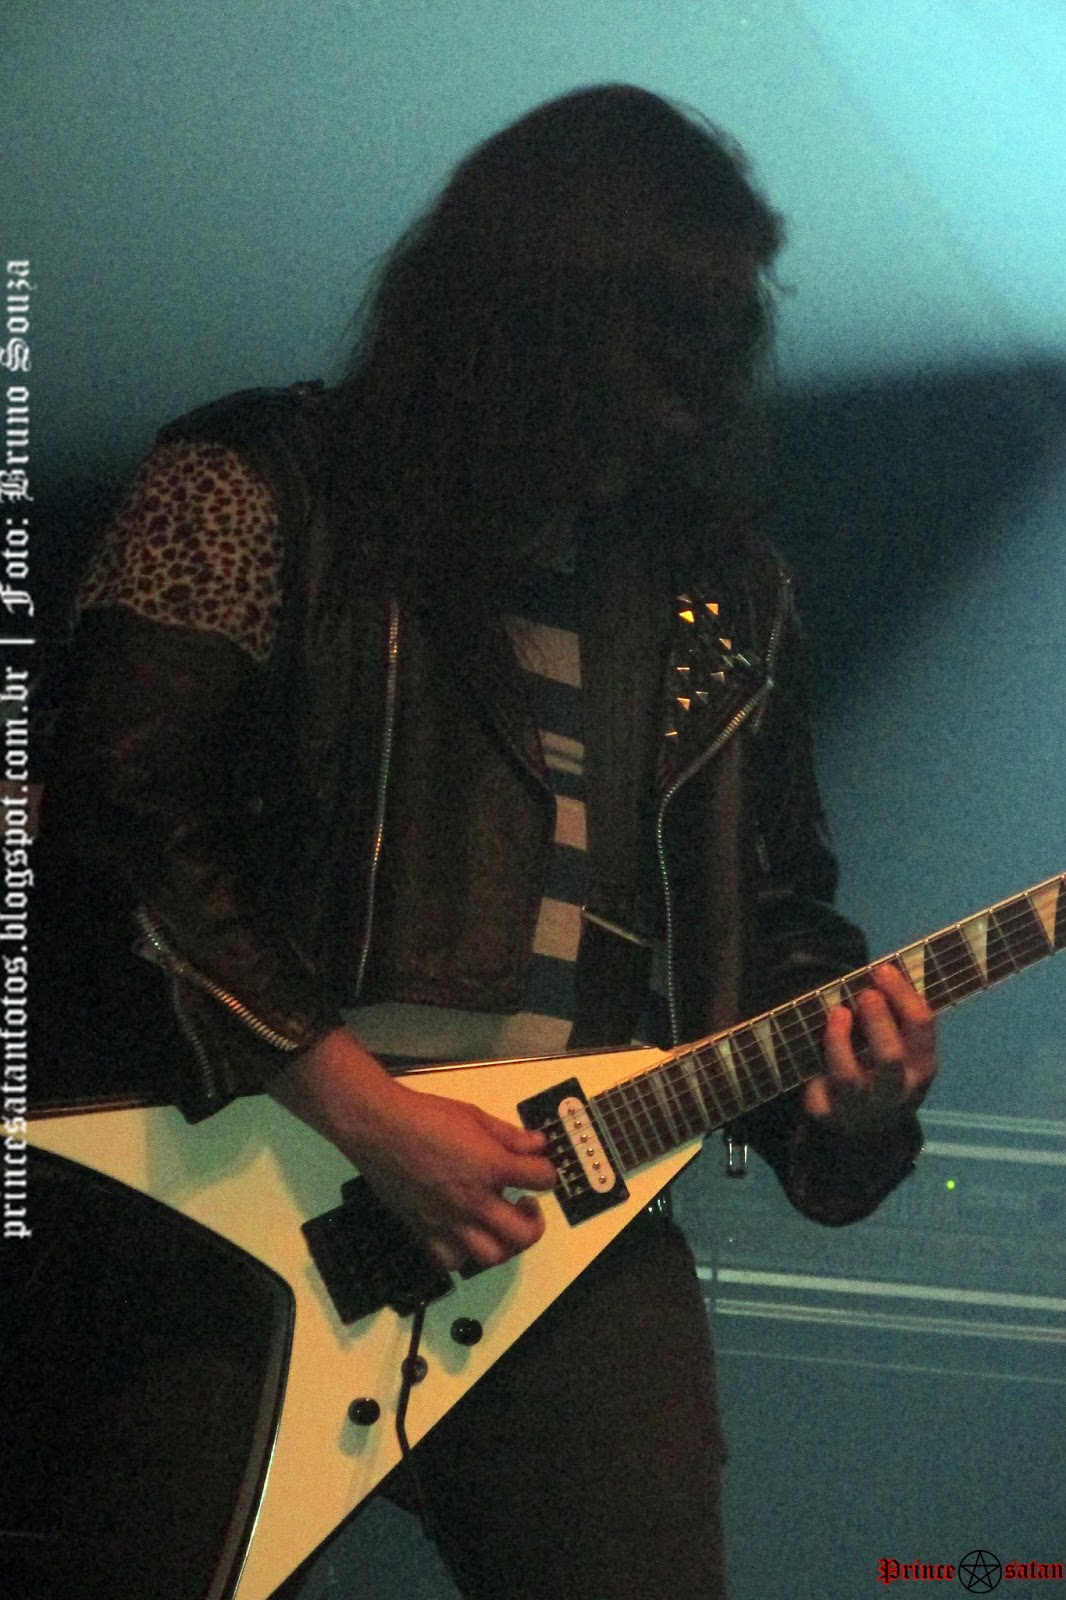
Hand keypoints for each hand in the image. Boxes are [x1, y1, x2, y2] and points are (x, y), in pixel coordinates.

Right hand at [271, 1028, 557, 1270]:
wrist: (377, 1126)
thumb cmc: (419, 1117)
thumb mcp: (474, 1116)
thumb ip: (510, 1135)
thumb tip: (535, 1144)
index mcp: (490, 1166)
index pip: (542, 1179)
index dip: (547, 1172)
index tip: (540, 1168)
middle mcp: (472, 1200)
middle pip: (524, 1233)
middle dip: (535, 1223)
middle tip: (528, 1207)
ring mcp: (448, 1219)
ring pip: (491, 1256)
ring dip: (504, 1244)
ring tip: (500, 1226)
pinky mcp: (425, 1229)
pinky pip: (451, 1261)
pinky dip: (464, 1255)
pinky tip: (466, 1236)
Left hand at [802, 963, 936, 1133]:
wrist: (869, 1131)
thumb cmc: (886, 1071)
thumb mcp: (905, 1050)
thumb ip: (897, 1017)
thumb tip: (880, 971)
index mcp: (921, 1067)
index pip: (921, 1026)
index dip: (902, 993)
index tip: (881, 970)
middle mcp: (895, 1091)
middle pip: (890, 1057)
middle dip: (877, 1021)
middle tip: (866, 994)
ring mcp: (861, 1106)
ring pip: (847, 1076)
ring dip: (838, 1040)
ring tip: (837, 1013)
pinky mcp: (829, 1115)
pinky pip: (817, 1089)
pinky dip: (814, 1068)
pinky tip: (813, 1053)